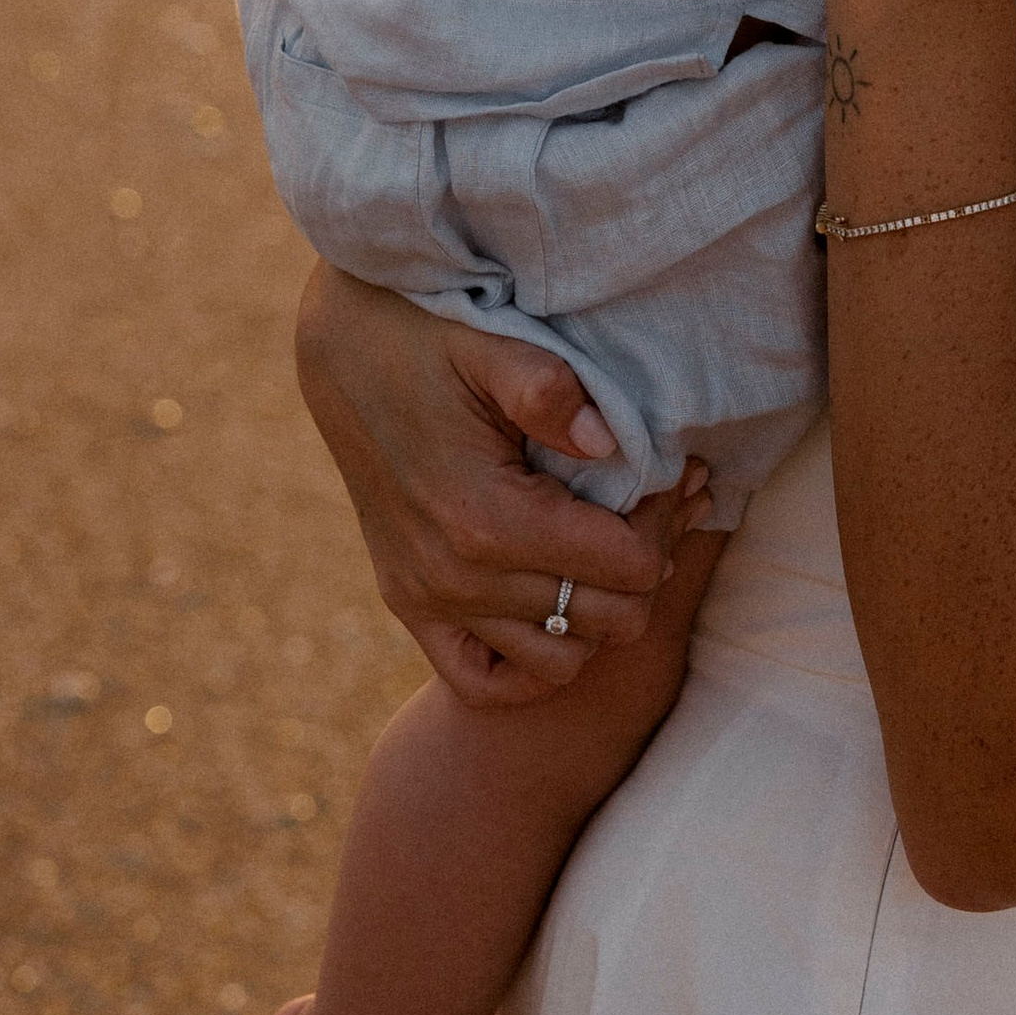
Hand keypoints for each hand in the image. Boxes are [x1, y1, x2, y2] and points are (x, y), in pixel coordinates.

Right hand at [292, 256, 709, 705]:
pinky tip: (554, 601)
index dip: (665, 525)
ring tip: (614, 548)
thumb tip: (610, 445)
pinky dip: (531, 658)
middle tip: (662, 504)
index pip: (628, 568)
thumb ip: (552, 391)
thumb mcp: (491, 344)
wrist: (341, 349)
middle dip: (651, 563)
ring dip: (600, 612)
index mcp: (486, 518)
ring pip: (561, 661)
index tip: (674, 476)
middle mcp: (456, 579)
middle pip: (608, 619)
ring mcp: (427, 600)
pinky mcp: (407, 604)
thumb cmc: (427, 335)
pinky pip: (484, 679)